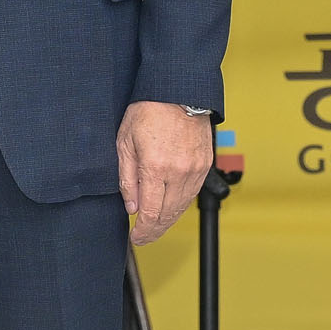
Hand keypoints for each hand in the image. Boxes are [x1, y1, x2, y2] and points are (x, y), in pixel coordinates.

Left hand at [117, 101, 211, 244]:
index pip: (150, 213)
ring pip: (182, 207)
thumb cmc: (147, 111)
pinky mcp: (205, 165)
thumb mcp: (125, 142)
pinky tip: (170, 208)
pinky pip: (192, 194)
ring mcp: (195, 170)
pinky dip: (181, 205)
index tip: (135, 237)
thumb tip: (131, 207)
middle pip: (168, 215)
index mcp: (155, 167)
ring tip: (155, 227)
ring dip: (168, 221)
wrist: (178, 92)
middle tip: (143, 238)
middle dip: (154, 231)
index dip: (142, 231)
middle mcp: (178, 172)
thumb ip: (127, 178)